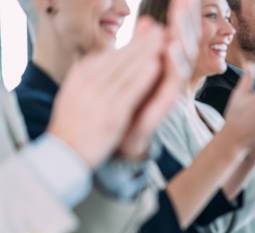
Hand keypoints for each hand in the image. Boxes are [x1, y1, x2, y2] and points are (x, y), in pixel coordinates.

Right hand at [47, 19, 166, 167]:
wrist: (63, 155)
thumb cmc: (73, 126)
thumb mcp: (74, 94)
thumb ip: (89, 76)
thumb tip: (101, 59)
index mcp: (80, 76)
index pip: (108, 54)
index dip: (130, 41)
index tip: (146, 30)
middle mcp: (88, 83)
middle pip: (119, 57)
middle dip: (141, 41)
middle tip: (159, 28)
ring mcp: (100, 98)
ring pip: (126, 70)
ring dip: (146, 52)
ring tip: (163, 38)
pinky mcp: (112, 115)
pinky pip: (130, 91)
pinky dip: (143, 76)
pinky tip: (156, 65)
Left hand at [118, 0, 201, 159]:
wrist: (125, 139)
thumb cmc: (134, 103)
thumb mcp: (138, 70)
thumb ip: (145, 46)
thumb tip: (150, 22)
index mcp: (167, 65)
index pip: (179, 34)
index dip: (184, 15)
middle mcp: (173, 76)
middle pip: (186, 43)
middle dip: (187, 21)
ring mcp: (171, 91)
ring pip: (181, 61)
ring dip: (182, 39)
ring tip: (178, 19)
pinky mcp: (163, 106)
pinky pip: (171, 84)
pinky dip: (172, 67)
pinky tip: (170, 49)